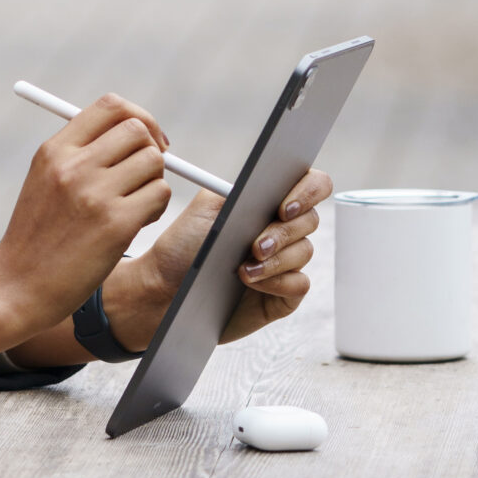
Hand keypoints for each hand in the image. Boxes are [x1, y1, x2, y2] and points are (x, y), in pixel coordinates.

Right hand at [0, 94, 170, 346]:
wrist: (18, 287)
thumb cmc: (37, 238)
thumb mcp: (45, 181)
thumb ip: (81, 154)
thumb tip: (135, 132)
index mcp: (55, 150)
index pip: (111, 105)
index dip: (138, 117)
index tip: (145, 138)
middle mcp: (73, 165)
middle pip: (138, 129)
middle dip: (152, 149)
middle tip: (146, 174)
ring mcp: (94, 193)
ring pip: (154, 161)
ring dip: (154, 182)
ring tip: (136, 205)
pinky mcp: (115, 224)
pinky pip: (160, 194)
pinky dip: (156, 207)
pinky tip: (135, 224)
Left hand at [103, 166, 330, 352]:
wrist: (166, 287)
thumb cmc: (185, 246)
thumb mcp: (207, 207)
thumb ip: (241, 192)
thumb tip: (270, 187)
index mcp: (267, 201)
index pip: (311, 184)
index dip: (308, 191)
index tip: (283, 207)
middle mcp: (281, 229)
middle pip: (310, 219)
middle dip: (282, 233)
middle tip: (255, 246)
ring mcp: (285, 261)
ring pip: (304, 252)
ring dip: (274, 260)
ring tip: (243, 269)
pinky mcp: (284, 294)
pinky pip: (299, 284)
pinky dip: (276, 282)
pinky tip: (250, 283)